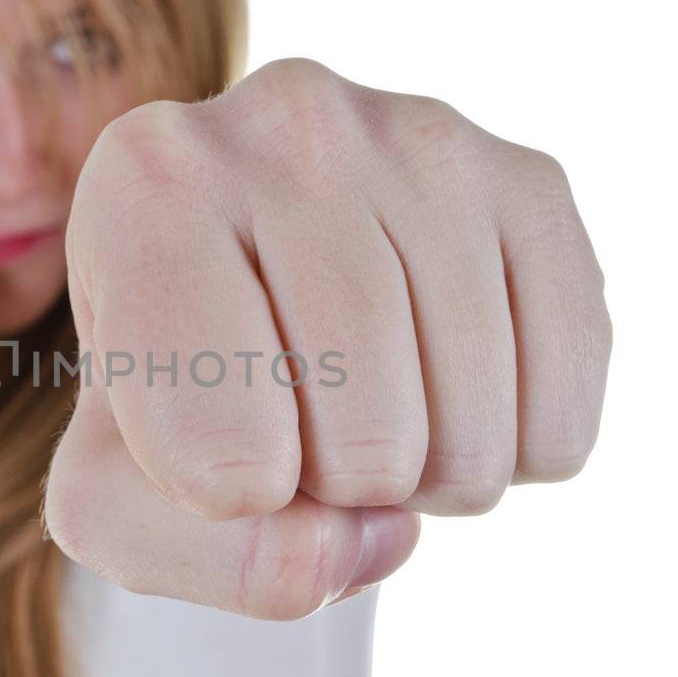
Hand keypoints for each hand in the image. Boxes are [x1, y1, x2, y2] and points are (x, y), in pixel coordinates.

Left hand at [43, 58, 611, 619]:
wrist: (262, 284)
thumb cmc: (173, 390)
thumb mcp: (116, 496)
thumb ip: (198, 557)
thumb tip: (375, 534)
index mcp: (145, 185)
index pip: (214, 447)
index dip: (224, 500)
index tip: (205, 446)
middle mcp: (286, 119)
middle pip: (366, 446)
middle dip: (336, 491)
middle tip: (302, 424)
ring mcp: (423, 138)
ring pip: (470, 435)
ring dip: (427, 479)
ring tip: (373, 404)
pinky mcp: (530, 179)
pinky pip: (561, 412)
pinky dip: (512, 454)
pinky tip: (451, 388)